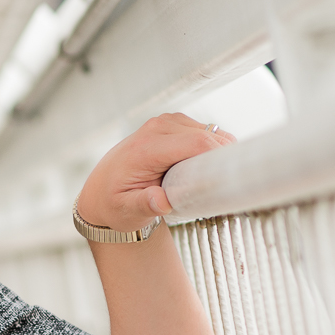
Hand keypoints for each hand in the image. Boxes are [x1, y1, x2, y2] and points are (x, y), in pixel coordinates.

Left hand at [75, 114, 234, 232]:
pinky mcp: (174, 124)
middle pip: (208, 136)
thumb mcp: (125, 211)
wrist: (102, 189)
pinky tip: (209, 168)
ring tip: (216, 179)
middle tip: (229, 186)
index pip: (196, 144)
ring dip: (219, 153)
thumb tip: (161, 201)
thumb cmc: (114, 203)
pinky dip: (213, 147)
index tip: (233, 179)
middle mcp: (156, 129)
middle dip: (223, 158)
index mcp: (145, 148)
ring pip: (211, 131)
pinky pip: (205, 131)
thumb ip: (143, 205)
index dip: (220, 158)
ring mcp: (166, 123)